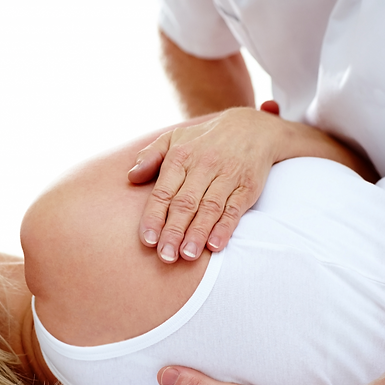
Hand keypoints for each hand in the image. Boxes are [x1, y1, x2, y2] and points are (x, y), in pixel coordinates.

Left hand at [127, 107, 284, 262]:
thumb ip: (150, 157)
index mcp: (181, 157)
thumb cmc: (205, 140)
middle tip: (165, 256)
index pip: (163, 192)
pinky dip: (225, 228)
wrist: (252, 128)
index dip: (154, 217)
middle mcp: (203, 166)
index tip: (147, 240)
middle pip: (185, 204)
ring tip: (187, 256)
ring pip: (209, 208)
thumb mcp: (175, 138)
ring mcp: (227, 176)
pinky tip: (215, 245)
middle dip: (174, 231)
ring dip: (197, 234)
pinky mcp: (247, 186)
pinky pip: (234, 209)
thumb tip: (131, 176)